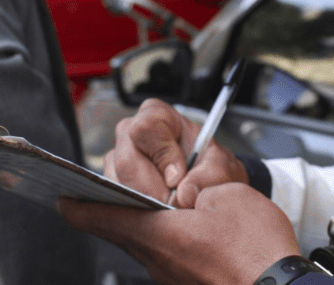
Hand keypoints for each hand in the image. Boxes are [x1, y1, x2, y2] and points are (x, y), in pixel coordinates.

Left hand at [60, 183, 300, 284]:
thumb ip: (198, 183)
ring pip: (144, 238)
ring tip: (179, 197)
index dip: (78, 202)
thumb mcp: (226, 193)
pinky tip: (194, 221)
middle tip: (148, 179)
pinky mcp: (185, 280)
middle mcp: (154, 257)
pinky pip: (165, 251)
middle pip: (121, 224)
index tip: (65, 196)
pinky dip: (170, 232)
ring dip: (151, 216)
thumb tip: (185, 189)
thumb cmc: (256, 250)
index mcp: (155, 232)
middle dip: (126, 197)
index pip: (98, 215)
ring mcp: (169, 273)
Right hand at [105, 98, 247, 206]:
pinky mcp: (112, 186)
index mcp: (157, 116)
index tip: (178, 178)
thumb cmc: (211, 171)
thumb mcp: (222, 168)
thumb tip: (183, 195)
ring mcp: (116, 160)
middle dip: (152, 191)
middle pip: (126, 161)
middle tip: (175, 206)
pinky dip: (135, 214)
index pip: (145, 128)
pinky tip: (156, 217)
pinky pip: (114, 202)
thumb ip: (210, 176)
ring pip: (118, 185)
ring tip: (170, 211)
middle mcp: (130, 134)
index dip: (162, 154)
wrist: (206, 190)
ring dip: (144, 205)